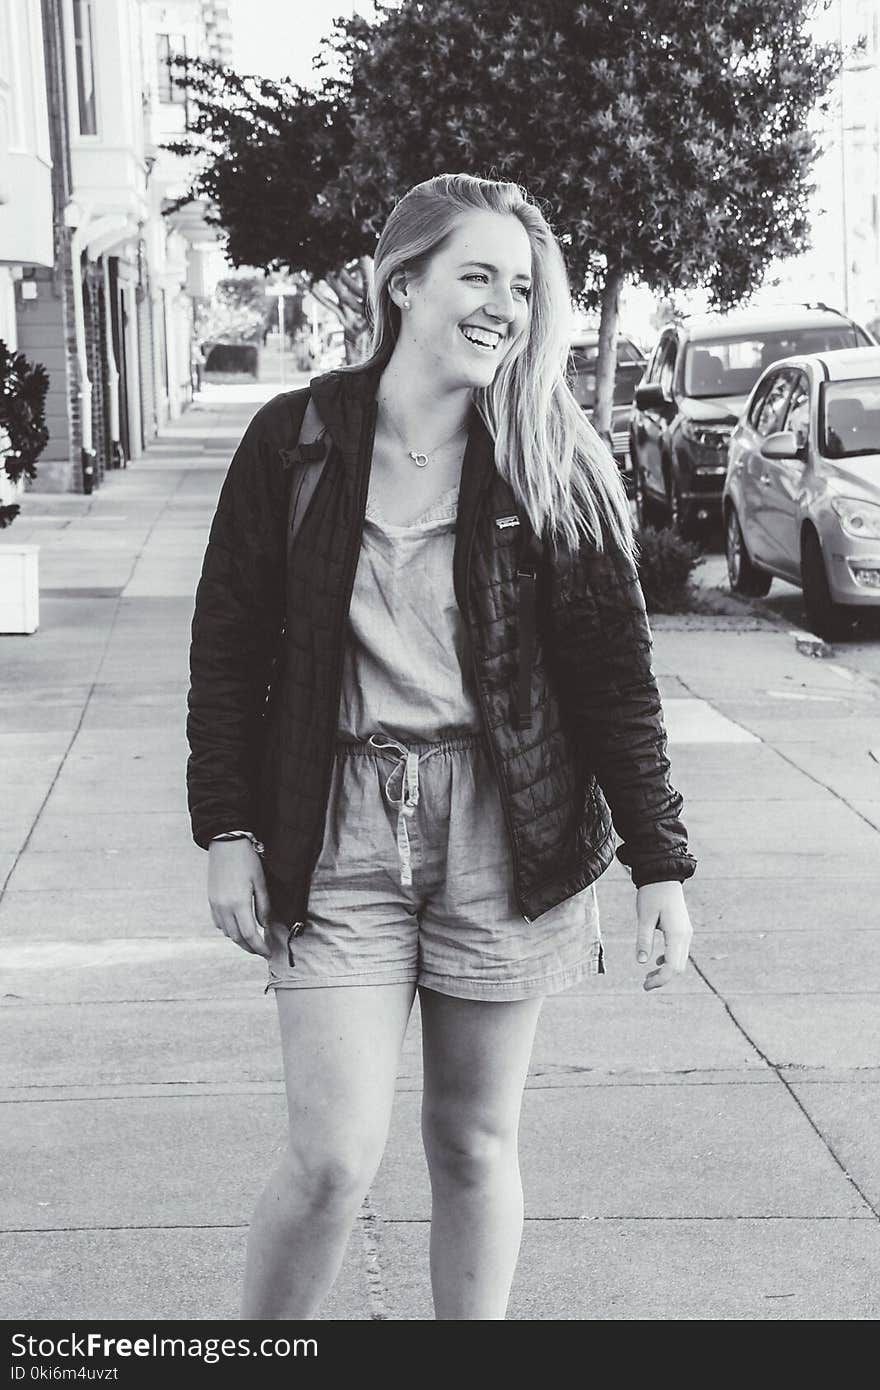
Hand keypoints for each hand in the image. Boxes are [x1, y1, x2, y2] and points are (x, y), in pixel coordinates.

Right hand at [207, 839, 273, 957]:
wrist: (226, 843)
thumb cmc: (247, 860)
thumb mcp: (260, 882)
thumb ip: (263, 906)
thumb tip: (265, 926)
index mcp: (239, 903)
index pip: (250, 935)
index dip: (259, 947)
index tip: (268, 952)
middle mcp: (224, 908)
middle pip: (237, 938)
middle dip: (250, 948)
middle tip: (262, 951)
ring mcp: (215, 905)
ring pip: (227, 932)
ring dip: (239, 940)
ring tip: (252, 941)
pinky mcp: (211, 900)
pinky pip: (219, 923)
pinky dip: (229, 930)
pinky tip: (238, 927)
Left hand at [635, 880, 691, 990]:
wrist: (663, 876)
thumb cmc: (652, 894)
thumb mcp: (644, 916)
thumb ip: (643, 939)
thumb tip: (642, 962)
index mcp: (676, 935)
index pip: (672, 967)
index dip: (660, 980)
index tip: (645, 985)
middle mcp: (685, 936)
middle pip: (678, 967)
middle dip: (662, 979)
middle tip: (645, 984)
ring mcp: (685, 933)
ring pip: (679, 960)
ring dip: (666, 971)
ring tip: (648, 977)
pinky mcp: (682, 929)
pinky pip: (678, 951)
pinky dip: (668, 960)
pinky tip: (656, 960)